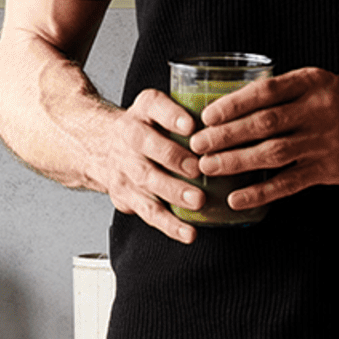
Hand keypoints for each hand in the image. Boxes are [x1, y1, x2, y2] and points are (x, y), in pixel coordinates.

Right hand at [88, 88, 210, 242]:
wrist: (100, 145)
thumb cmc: (147, 127)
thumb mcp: (159, 106)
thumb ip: (191, 107)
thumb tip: (238, 116)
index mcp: (143, 110)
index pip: (154, 106)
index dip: (171, 115)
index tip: (190, 125)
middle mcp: (130, 136)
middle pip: (148, 146)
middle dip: (174, 158)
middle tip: (198, 168)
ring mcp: (126, 168)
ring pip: (149, 181)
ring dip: (174, 192)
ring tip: (198, 201)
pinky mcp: (127, 196)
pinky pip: (149, 212)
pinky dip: (169, 225)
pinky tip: (188, 233)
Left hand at [188, 68, 338, 206]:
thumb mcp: (323, 85)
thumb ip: (287, 93)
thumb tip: (235, 106)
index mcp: (313, 83)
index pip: (264, 93)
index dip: (232, 105)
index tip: (206, 116)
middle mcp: (319, 110)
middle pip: (263, 123)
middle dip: (226, 136)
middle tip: (197, 145)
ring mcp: (327, 141)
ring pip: (273, 153)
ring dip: (236, 162)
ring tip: (208, 169)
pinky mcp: (332, 169)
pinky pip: (290, 183)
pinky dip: (261, 192)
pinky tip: (237, 198)